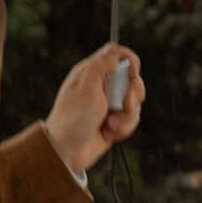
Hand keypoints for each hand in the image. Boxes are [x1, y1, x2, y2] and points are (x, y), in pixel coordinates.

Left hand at [44, 43, 144, 179]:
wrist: (67, 152)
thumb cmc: (72, 119)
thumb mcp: (86, 90)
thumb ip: (100, 67)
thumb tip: (114, 50)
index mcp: (91, 73)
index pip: (117, 55)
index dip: (130, 61)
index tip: (133, 73)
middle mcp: (101, 86)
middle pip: (133, 79)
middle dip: (133, 94)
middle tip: (124, 103)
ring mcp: (109, 104)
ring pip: (135, 102)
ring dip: (126, 116)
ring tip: (110, 125)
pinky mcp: (114, 121)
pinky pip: (132, 119)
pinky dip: (124, 128)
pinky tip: (109, 134)